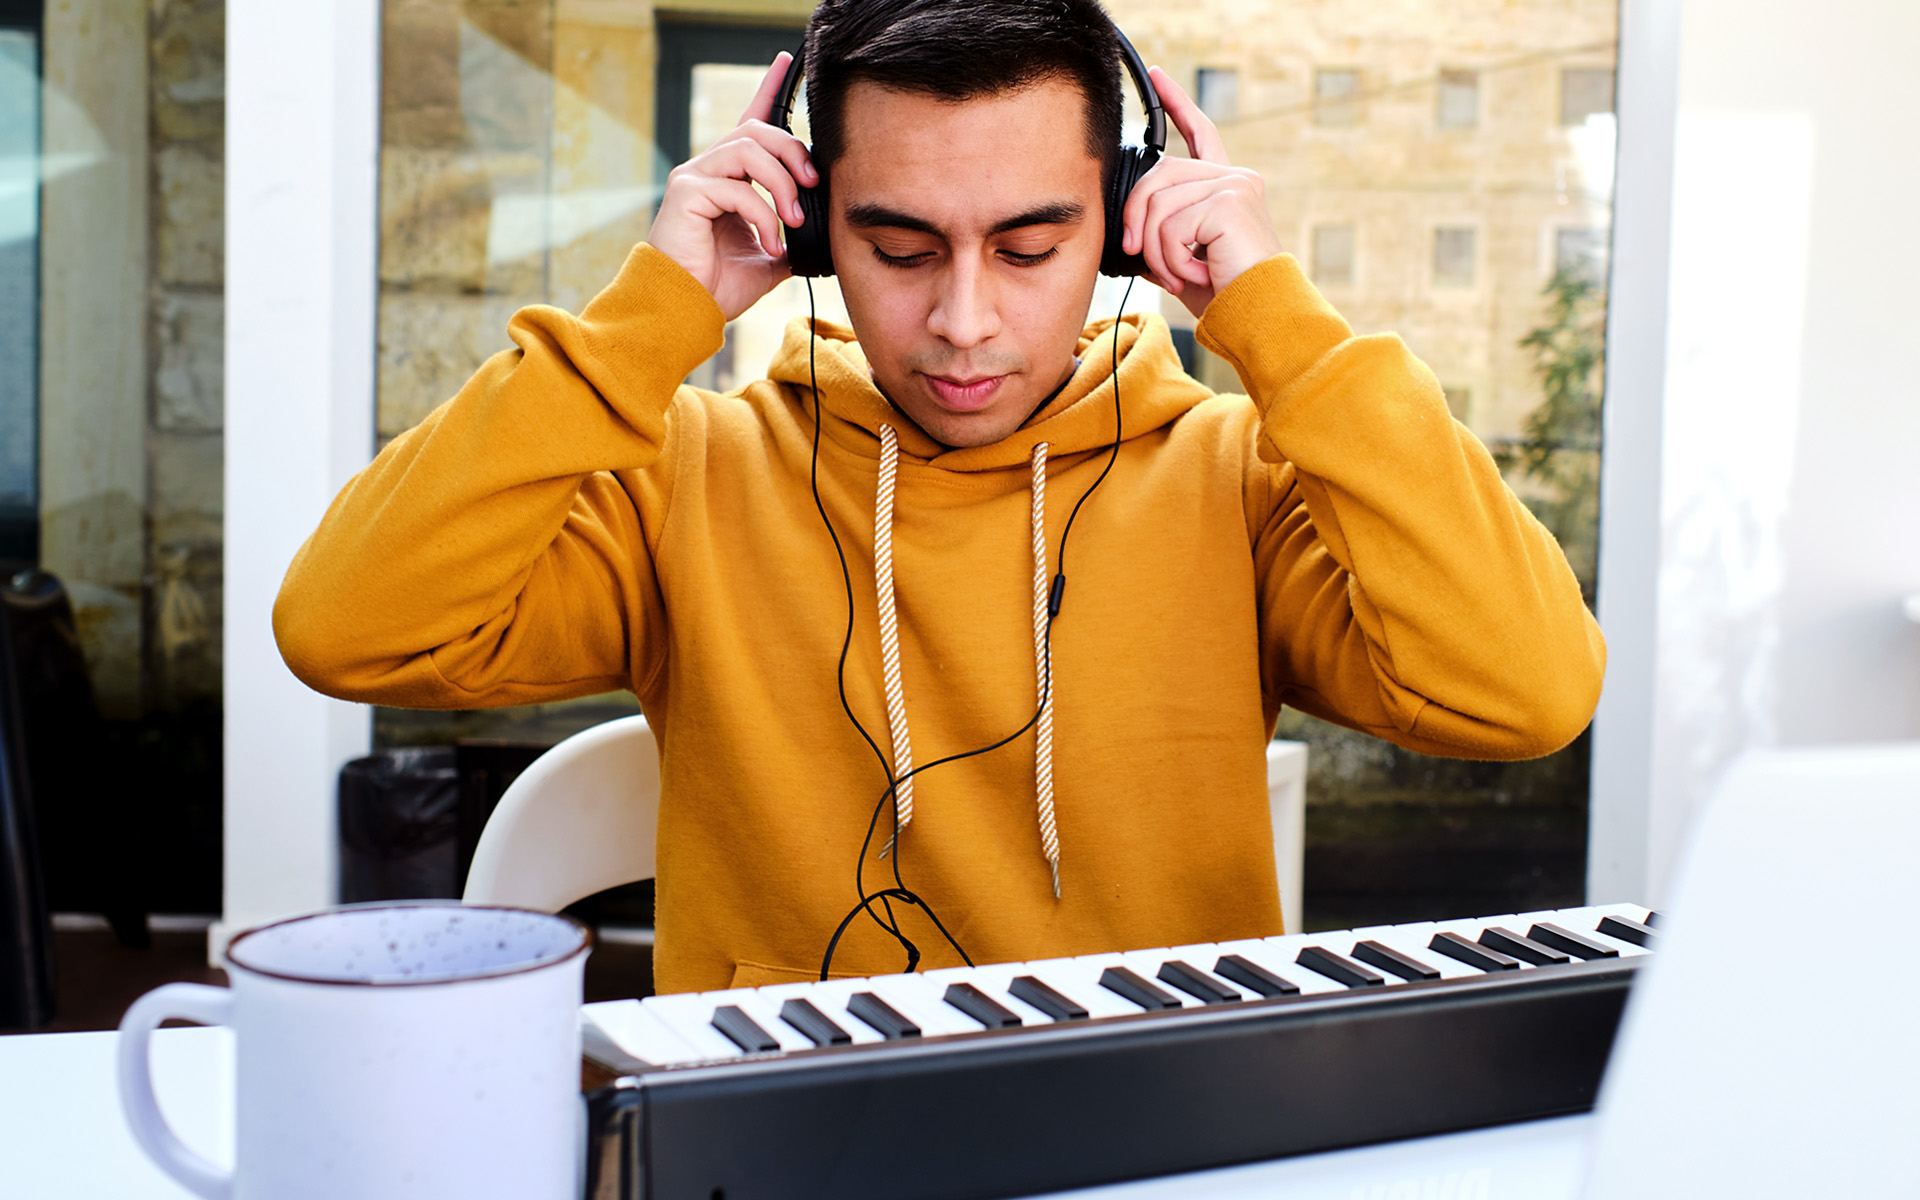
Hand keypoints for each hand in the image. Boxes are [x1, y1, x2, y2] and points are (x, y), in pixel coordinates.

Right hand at [647, 53, 818, 320]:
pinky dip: (764, 215)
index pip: (749, 122)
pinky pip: (736, 188)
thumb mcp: (769, 257)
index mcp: (728, 177)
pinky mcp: (686, 194)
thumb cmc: (719, 286)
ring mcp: (694, 177)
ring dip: (782, 184)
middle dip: (793, 152)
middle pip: (756, 130)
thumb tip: (821, 231)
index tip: (783, 62)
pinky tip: (772, 242)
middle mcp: (708, 169)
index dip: (766, 88)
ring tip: (793, 219)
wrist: (686, 310)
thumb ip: (789, 234)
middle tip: (812, 184)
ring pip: (748, 150)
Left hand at [1121, 66, 1282, 317]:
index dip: (1177, 103)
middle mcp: (1235, 177)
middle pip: (1158, 174)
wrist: (1258, 316)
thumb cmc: (1224, 293)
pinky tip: (1194, 273)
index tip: (1158, 75)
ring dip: (1155, 250)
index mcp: (1225, 185)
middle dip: (1136, 217)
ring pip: (1159, 204)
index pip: (1199, 133)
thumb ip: (1160, 232)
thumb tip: (1128, 229)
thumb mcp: (1181, 258)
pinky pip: (1170, 225)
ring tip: (1179, 273)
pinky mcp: (1230, 201)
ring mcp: (1235, 185)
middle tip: (1137, 253)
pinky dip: (1170, 259)